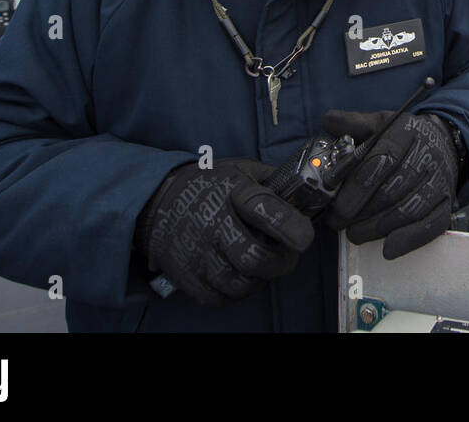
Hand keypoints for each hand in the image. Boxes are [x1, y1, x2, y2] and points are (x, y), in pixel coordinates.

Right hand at [134, 158, 314, 306]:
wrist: (158, 204)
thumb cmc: (209, 186)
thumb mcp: (242, 170)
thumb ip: (275, 181)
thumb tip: (310, 193)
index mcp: (234, 193)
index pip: (267, 212)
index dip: (292, 227)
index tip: (304, 236)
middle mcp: (214, 225)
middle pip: (256, 259)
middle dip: (281, 262)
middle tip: (286, 254)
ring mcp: (199, 255)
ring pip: (242, 284)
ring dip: (260, 278)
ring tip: (260, 261)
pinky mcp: (189, 278)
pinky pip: (224, 298)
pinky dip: (238, 290)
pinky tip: (238, 271)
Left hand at [322, 111, 460, 259]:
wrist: (445, 143)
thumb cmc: (405, 136)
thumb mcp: (381, 122)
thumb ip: (353, 123)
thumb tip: (328, 120)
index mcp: (405, 133)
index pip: (381, 161)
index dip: (356, 186)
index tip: (335, 204)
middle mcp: (426, 157)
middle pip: (391, 190)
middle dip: (360, 211)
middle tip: (338, 222)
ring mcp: (439, 182)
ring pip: (408, 211)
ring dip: (377, 228)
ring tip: (355, 234)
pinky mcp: (446, 204)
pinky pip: (430, 226)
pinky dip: (409, 240)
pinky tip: (388, 249)